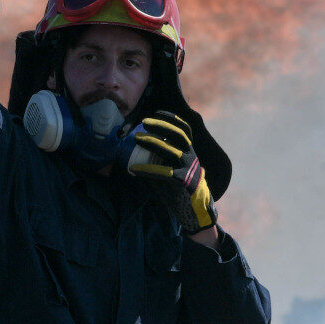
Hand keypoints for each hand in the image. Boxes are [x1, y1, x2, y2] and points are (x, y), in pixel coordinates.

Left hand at [128, 111, 216, 233]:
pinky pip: (164, 174)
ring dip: (153, 142)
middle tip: (144, 122)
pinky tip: (133, 169)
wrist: (194, 211)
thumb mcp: (170, 170)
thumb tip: (130, 153)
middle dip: (162, 126)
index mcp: (189, 152)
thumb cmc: (178, 189)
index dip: (172, 118)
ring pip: (171, 151)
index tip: (157, 111)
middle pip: (179, 135)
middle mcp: (191, 157)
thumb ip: (157, 161)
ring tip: (136, 138)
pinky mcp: (184, 183)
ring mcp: (188, 169)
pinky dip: (147, 170)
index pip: (185, 130)